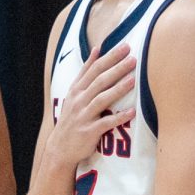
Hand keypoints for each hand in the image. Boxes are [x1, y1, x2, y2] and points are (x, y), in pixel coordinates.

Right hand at [46, 44, 136, 167]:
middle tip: (133, 58)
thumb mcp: (74, 92)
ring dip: (118, 89)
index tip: (125, 46)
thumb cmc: (72, 117)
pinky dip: (119, 117)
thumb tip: (97, 48)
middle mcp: (79, 100)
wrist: (60, 148)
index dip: (110, 57)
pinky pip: (106, 123)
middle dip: (117, 68)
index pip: (94, 69)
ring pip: (102, 99)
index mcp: (76, 89)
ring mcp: (83, 116)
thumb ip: (86, 71)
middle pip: (100, 81)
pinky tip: (132, 112)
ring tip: (134, 80)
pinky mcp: (89, 131)